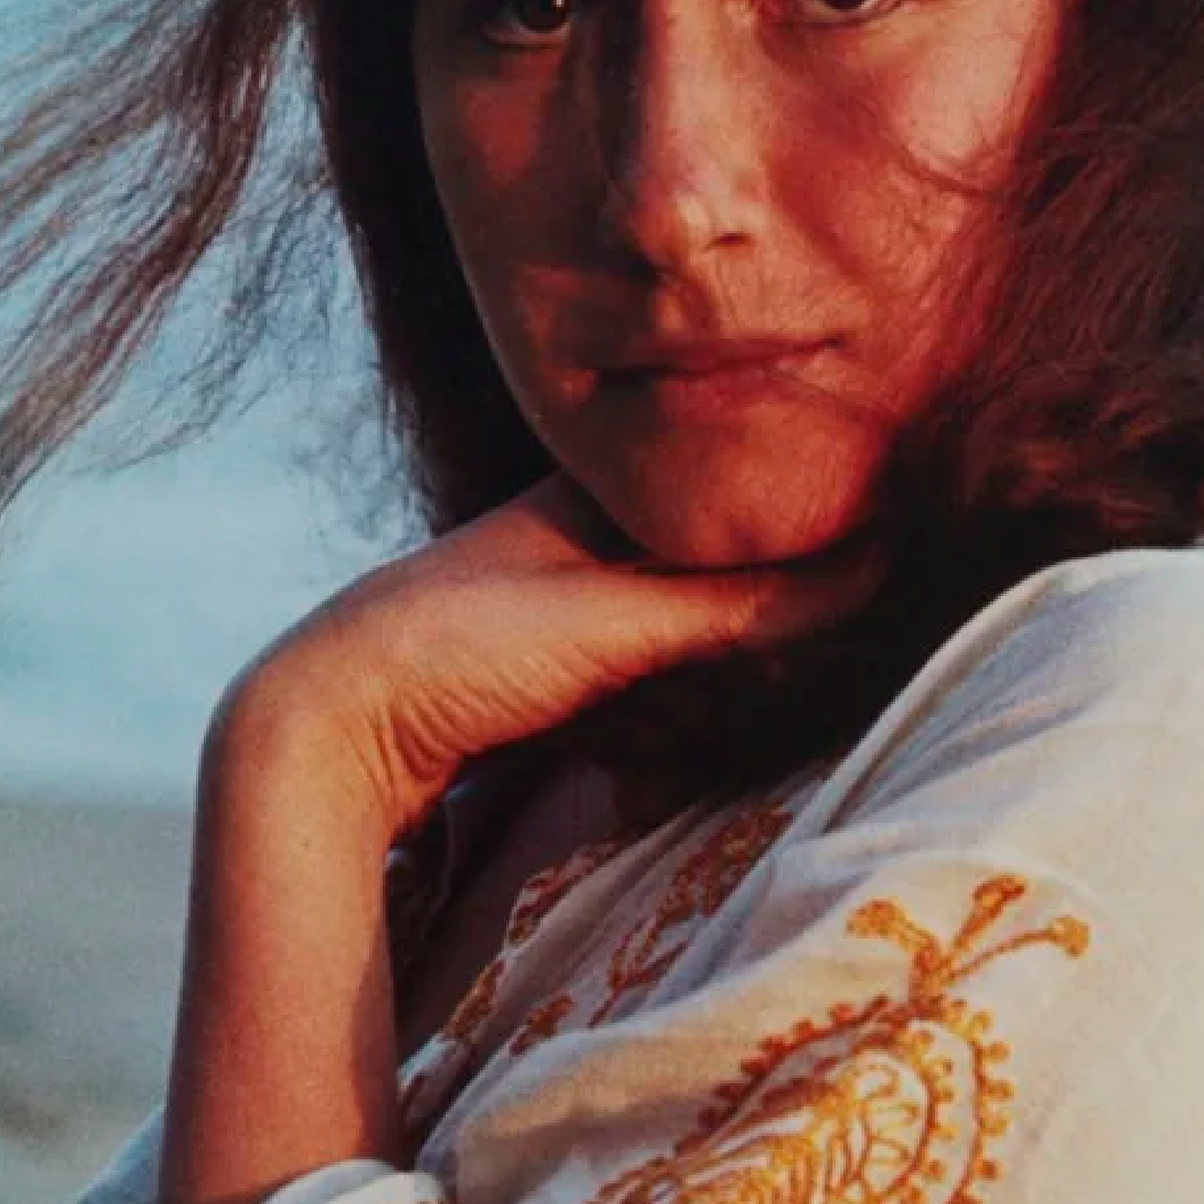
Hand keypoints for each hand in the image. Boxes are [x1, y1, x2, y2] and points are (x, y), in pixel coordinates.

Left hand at [214, 476, 881, 841]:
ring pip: (670, 613)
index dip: (792, 499)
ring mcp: (551, 605)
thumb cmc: (458, 644)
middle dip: (768, 577)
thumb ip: (742, 602)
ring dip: (726, 641)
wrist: (322, 724)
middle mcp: (570, 536)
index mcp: (586, 491)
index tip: (881, 522)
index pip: (716, 479)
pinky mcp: (534, 673)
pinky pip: (635, 667)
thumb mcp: (616, 621)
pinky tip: (713, 706)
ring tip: (806, 660)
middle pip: (701, 551)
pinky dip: (678, 682)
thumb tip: (876, 568)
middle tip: (861, 600)